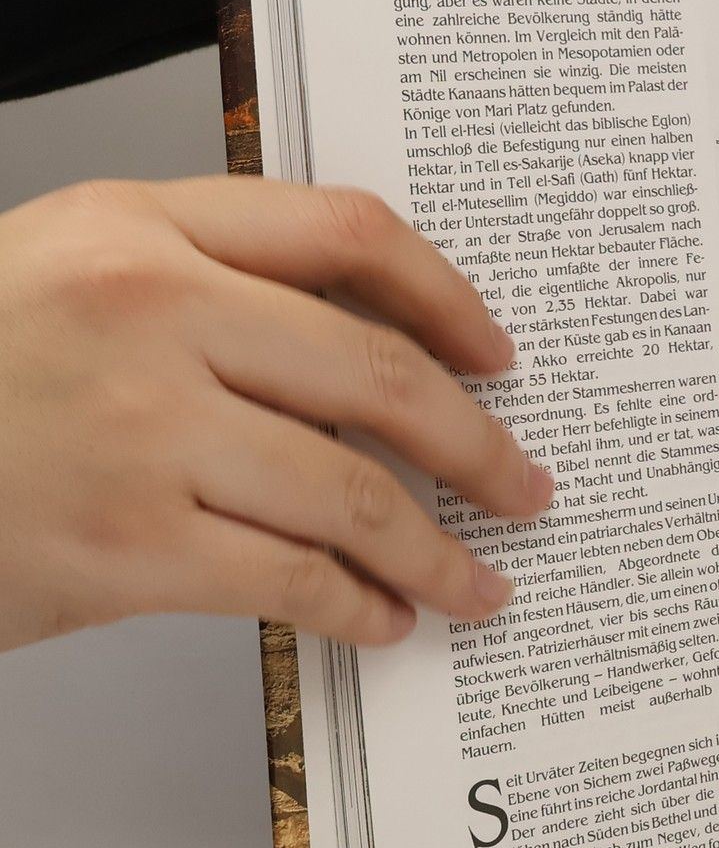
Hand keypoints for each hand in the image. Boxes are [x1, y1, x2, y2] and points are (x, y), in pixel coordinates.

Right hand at [0, 178, 553, 652]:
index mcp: (140, 228)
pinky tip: (384, 620)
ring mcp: (136, 431)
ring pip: (350, 491)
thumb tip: (376, 359)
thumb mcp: (65, 273)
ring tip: (480, 581)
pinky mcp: (118, 545)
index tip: (498, 353)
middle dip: (478, 443)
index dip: (447, 296)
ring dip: (436, 549)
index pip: (347, 233)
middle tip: (525, 485)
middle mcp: (148, 312)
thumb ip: (209, 285)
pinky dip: (356, 606)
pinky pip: (287, 578)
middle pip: (379, 373)